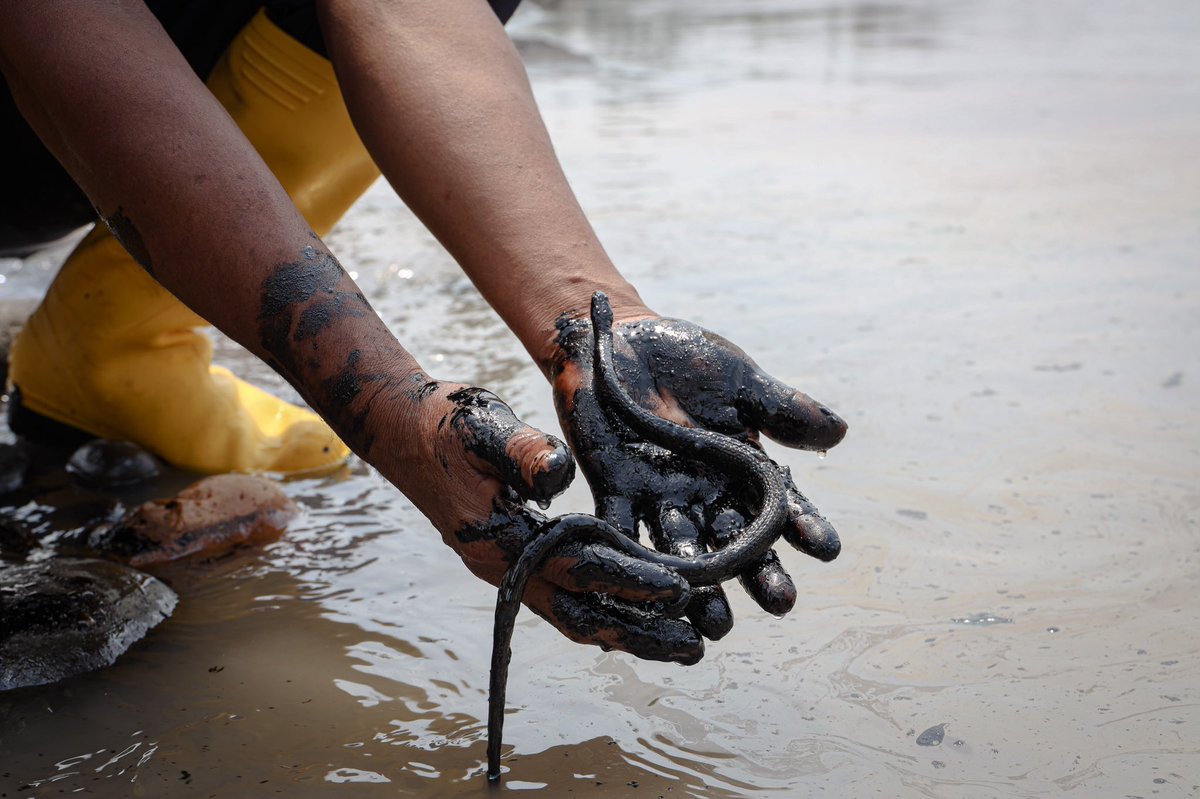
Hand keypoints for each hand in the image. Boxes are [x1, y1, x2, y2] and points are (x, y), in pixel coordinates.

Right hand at [375, 382, 703, 663]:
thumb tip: (559, 473)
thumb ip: (522, 449)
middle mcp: (505, 567)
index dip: (630, 580)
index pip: (578, 568)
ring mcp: (508, 568)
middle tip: (694, 647)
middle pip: (580, 614)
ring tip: (681, 644)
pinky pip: (564, 596)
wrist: (404, 431)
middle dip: (637, 632)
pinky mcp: (514, 558)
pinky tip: (638, 614)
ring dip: (626, 630)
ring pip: (574, 612)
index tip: (681, 588)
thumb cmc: (446, 423)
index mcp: (501, 538)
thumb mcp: (483, 425)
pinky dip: (604, 610)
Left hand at [549, 311, 847, 638]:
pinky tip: (638, 586)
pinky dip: (626, 554)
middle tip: (781, 603)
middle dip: (758, 573)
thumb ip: (781, 408)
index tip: (826, 548)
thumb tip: (839, 431)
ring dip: (699, 585)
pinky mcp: (614, 488)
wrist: (618, 339)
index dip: (803, 526)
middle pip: (737, 541)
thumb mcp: (740, 381)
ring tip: (716, 623)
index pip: (781, 506)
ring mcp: (660, 495)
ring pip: (683, 549)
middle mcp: (706, 494)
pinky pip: (619, 526)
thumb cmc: (686, 358)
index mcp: (743, 470)